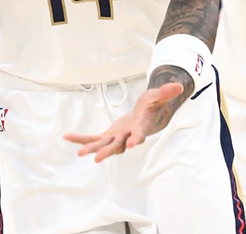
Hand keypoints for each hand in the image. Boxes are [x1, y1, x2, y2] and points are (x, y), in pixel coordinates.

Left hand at [63, 81, 184, 161]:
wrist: (147, 116)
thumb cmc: (153, 107)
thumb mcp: (159, 97)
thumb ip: (166, 93)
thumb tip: (179, 86)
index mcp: (141, 128)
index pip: (139, 134)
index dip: (136, 139)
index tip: (132, 144)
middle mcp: (128, 136)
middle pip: (118, 145)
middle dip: (108, 151)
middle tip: (98, 159)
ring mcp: (117, 138)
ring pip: (103, 145)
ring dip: (92, 148)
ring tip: (80, 153)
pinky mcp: (109, 136)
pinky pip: (93, 138)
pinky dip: (81, 139)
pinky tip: (67, 137)